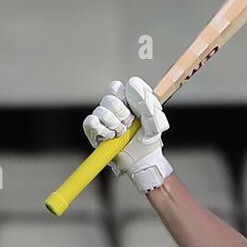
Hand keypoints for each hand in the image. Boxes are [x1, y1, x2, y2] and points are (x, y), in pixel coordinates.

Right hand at [83, 77, 171, 191]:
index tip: (138, 110)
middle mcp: (114, 108)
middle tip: (130, 124)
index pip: (121, 86)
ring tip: (121, 134)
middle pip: (110, 94)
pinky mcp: (94, 132)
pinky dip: (102, 129)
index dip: (129, 95)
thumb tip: (132, 84)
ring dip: (114, 123)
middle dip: (123, 111)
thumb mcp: (155, 121)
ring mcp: (103, 119)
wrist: (142, 162)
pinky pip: (90, 122)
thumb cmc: (149, 142)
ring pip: (101, 109)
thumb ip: (147, 101)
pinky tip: (110, 136)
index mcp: (128, 101)